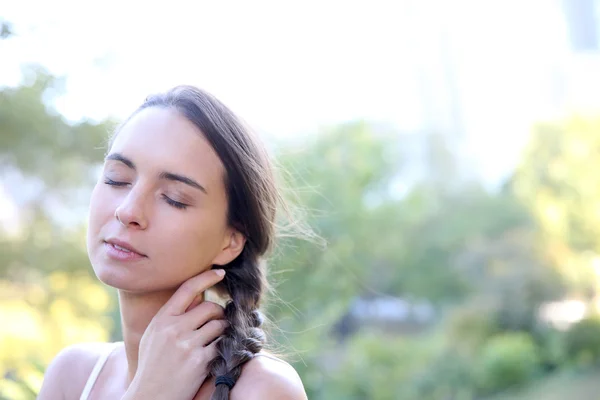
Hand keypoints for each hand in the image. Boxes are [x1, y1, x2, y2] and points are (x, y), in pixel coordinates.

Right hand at [122, 269, 226, 399]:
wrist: (150, 397)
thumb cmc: (153, 365)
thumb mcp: (154, 336)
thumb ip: (173, 317)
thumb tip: (197, 295)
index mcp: (161, 320)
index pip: (187, 289)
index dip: (206, 277)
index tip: (220, 272)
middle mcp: (173, 329)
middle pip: (210, 307)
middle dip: (219, 313)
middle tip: (218, 321)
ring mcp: (186, 345)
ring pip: (219, 325)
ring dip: (223, 330)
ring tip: (216, 338)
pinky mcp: (199, 361)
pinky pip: (221, 344)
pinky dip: (223, 346)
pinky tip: (216, 352)